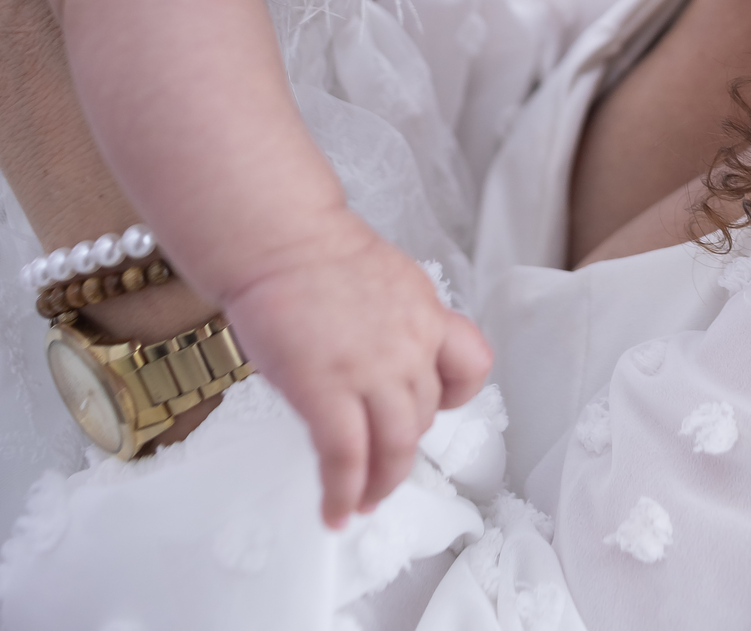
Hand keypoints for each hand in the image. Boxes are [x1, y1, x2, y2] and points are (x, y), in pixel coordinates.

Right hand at [222, 211, 491, 525]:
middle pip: (425, 416)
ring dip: (381, 484)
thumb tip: (376, 355)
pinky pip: (347, 461)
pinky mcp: (327, 391)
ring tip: (363, 502)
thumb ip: (391, 319)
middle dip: (402, 446)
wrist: (280, 237)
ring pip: (396, 449)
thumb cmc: (314, 250)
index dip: (451, 395)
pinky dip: (343, 494)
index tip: (428, 407)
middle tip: (380, 466)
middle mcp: (410, 344)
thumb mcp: (381, 276)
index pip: (470, 365)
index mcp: (426, 311)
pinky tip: (334, 511)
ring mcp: (372, 370)